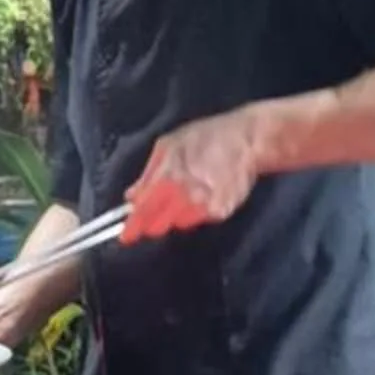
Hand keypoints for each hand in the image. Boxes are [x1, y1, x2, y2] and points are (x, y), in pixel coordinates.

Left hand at [122, 106, 263, 240]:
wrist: (248, 139)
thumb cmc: (206, 136)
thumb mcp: (169, 144)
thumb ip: (149, 173)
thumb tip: (131, 196)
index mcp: (167, 174)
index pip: (144, 209)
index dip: (134, 226)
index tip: (126, 237)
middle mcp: (184, 192)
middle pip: (159, 223)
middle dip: (152, 222)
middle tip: (153, 215)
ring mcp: (203, 204)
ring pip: (179, 224)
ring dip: (174, 217)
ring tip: (182, 198)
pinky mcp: (221, 211)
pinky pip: (199, 220)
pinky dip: (194, 214)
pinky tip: (200, 198)